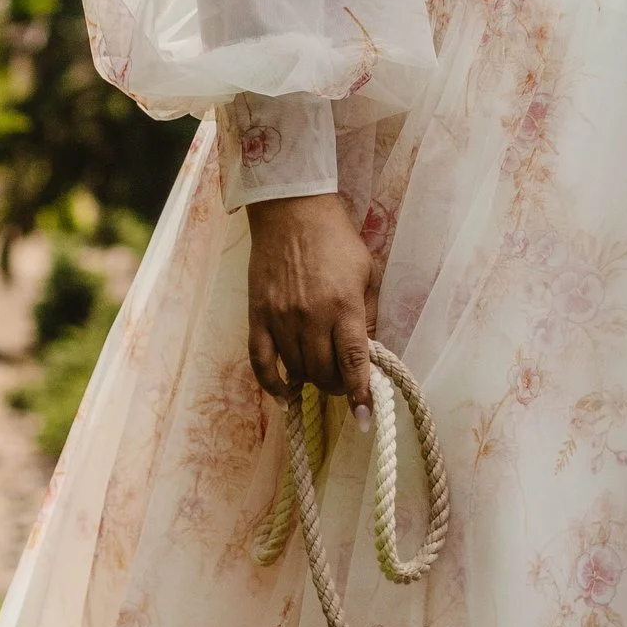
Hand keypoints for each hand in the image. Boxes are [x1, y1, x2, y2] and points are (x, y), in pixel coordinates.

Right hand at [245, 193, 379, 404]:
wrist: (292, 211)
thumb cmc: (337, 240)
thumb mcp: (367, 272)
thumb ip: (367, 314)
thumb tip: (367, 352)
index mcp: (344, 306)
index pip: (353, 362)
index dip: (360, 393)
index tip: (365, 415)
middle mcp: (312, 317)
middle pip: (323, 372)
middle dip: (336, 387)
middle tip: (342, 384)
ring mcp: (281, 318)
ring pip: (296, 369)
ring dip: (311, 381)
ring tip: (319, 379)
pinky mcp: (258, 315)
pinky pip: (261, 361)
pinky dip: (271, 384)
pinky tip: (284, 394)